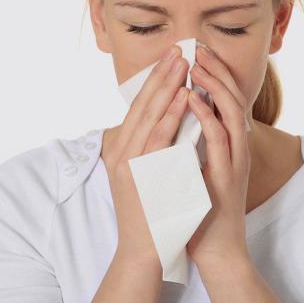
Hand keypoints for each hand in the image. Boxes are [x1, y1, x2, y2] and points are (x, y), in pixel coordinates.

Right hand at [102, 44, 193, 262]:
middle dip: (161, 75)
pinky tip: (183, 98)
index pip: (139, 109)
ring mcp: (128, 164)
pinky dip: (170, 116)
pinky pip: (158, 139)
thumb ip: (149, 152)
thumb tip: (164, 127)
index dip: (155, 82)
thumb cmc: (151, 217)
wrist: (144, 252)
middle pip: (142, 106)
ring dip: (166, 87)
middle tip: (178, 50)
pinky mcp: (140, 175)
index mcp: (121, 151)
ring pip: (148, 116)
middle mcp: (120, 153)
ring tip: (182, 64)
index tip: (171, 59)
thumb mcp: (145, 177)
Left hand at [184, 44, 252, 263]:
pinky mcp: (227, 178)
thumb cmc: (203, 215)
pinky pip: (219, 141)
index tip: (198, 53)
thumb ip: (197, 149)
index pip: (226, 102)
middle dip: (216, 71)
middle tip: (198, 47)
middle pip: (233, 99)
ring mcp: (235, 163)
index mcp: (231, 149)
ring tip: (197, 65)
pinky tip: (193, 100)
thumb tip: (181, 124)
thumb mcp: (200, 173)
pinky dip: (207, 116)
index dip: (215, 75)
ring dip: (214, 87)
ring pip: (232, 114)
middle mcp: (238, 152)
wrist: (217, 252)